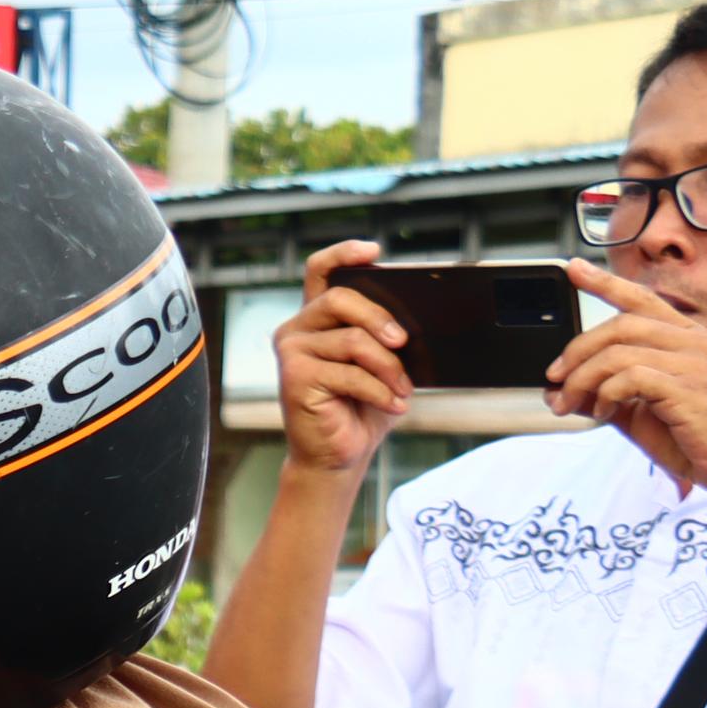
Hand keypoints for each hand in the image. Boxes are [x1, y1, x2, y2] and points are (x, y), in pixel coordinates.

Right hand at [276, 241, 414, 480]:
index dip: (343, 254)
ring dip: (388, 366)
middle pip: (341, 298)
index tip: (373, 252)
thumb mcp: (382, 363)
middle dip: (380, 317)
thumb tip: (415, 323)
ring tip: (403, 389)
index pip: (320, 270)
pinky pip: (349, 373)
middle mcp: (297, 329)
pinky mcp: (294, 378)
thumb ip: (386, 336)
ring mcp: (291, 352)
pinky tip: (394, 405)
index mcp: (318, 318)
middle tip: (404, 342)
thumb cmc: (362, 407)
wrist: (339, 455)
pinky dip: (379, 391)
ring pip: (352, 339)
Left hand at [554, 259, 706, 512]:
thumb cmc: (694, 438)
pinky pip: (630, 377)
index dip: (605, 283)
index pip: (642, 299)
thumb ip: (604, 394)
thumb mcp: (640, 411)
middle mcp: (693, 341)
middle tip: (555, 380)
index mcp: (686, 338)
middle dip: (576, 351)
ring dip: (582, 380)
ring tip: (570, 404)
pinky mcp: (689, 386)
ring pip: (617, 351)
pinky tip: (603, 413)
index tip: (572, 270)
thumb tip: (556, 390)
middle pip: (619, 325)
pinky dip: (604, 395)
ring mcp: (694, 361)